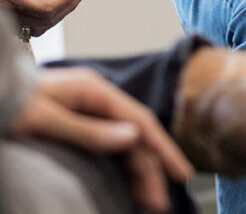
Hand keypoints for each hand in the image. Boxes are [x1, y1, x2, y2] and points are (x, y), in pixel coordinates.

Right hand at [0, 0, 83, 36]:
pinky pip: (27, 28)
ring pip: (36, 28)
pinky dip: (45, 20)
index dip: (63, 1)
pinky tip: (55, 6)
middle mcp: (5, 12)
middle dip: (65, 8)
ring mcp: (5, 19)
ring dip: (57, 15)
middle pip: (43, 21)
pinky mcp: (5, 20)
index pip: (42, 9)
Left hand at [7, 67, 192, 212]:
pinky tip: (127, 182)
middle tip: (159, 204)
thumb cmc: (10, 104)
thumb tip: (133, 137)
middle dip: (150, 168)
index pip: (140, 121)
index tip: (182, 173)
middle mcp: (97, 99)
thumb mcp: (44, 121)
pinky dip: (121, 165)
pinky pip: (109, 145)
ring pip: (123, 142)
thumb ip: (88, 131)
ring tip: (148, 200)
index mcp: (94, 91)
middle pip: (135, 134)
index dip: (163, 148)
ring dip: (137, 170)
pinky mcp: (78, 123)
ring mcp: (88, 110)